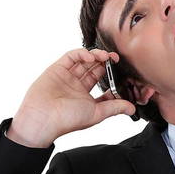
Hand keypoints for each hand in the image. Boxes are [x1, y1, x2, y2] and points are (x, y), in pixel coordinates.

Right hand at [7, 48, 135, 147]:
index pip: (103, 83)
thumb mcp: (97, 113)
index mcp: (86, 97)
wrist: (42, 119)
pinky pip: (71, 57)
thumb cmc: (67, 120)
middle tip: (116, 58)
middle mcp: (77, 86)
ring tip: (106, 56)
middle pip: (95, 69)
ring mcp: (68, 77)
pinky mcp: (57, 69)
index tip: (123, 73)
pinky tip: (91, 56)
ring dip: (96, 56)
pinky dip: (82, 54)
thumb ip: (115, 108)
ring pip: (85, 61)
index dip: (112, 77)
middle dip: (106, 63)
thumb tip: (132, 108)